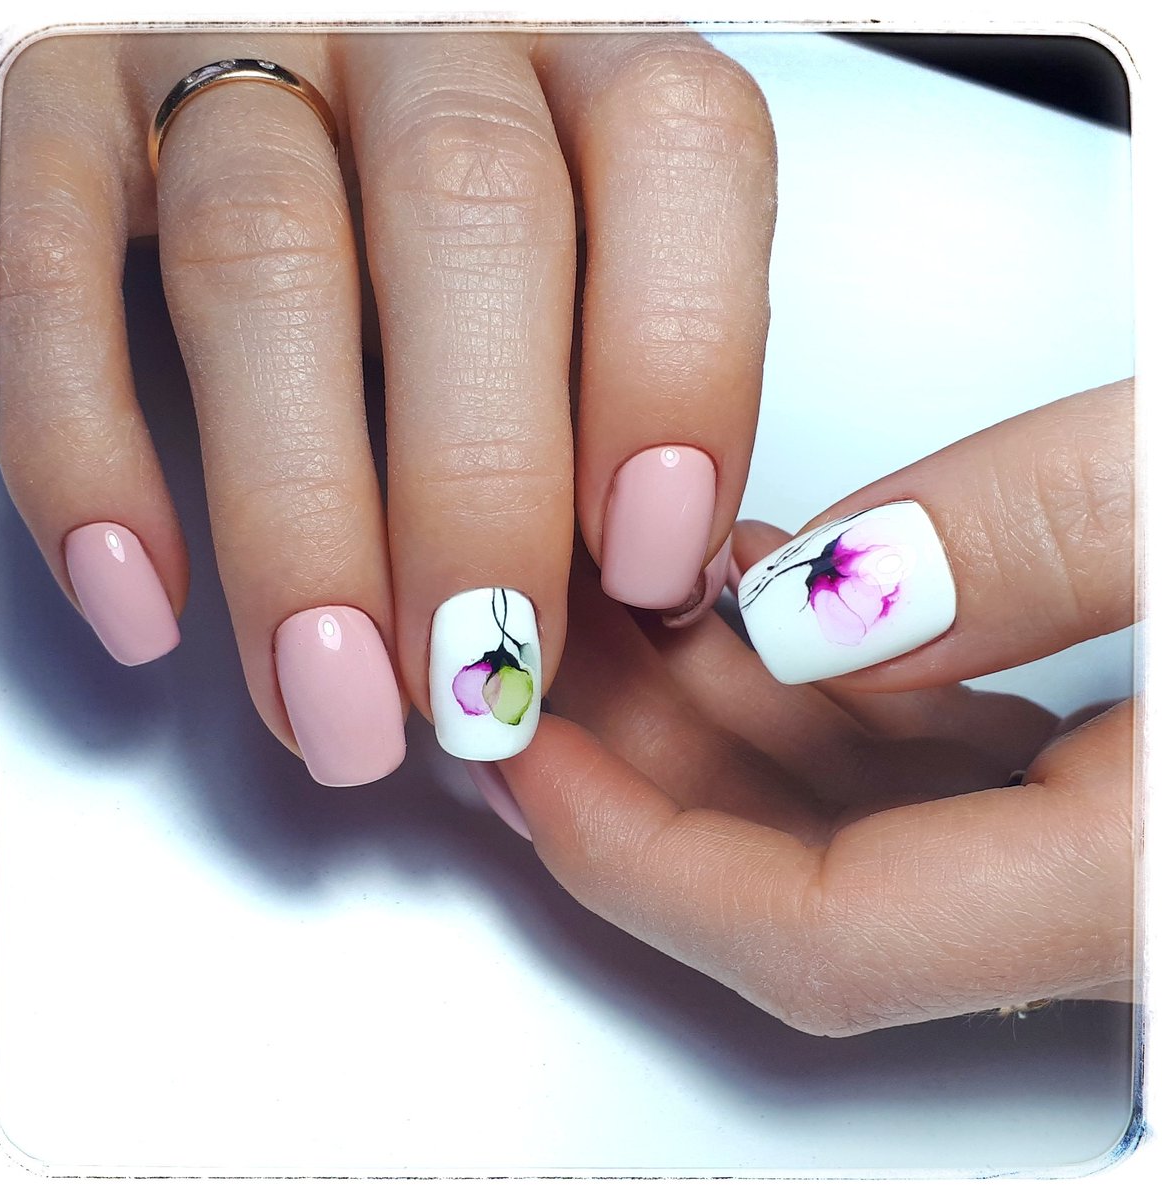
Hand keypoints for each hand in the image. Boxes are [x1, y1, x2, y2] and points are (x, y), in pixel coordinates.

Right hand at [0, 30, 774, 779]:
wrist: (269, 56)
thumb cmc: (473, 204)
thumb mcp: (588, 251)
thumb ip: (629, 379)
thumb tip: (641, 583)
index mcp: (588, 46)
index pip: (674, 148)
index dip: (677, 368)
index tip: (648, 567)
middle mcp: (421, 23)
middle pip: (467, 219)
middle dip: (476, 494)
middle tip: (479, 685)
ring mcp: (227, 41)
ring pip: (260, 258)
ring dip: (296, 521)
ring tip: (328, 699)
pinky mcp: (58, 100)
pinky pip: (44, 263)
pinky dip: (83, 451)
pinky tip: (142, 599)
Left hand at [486, 379, 1134, 1033]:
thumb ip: (1024, 545)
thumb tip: (816, 608)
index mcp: (1139, 881)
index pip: (827, 936)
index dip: (639, 855)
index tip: (529, 750)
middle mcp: (1117, 898)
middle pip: (814, 874)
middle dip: (653, 752)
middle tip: (555, 640)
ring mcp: (1110, 843)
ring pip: (863, 812)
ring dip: (730, 704)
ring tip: (638, 593)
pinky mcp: (1115, 780)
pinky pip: (932, 761)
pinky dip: (831, 684)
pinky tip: (770, 596)